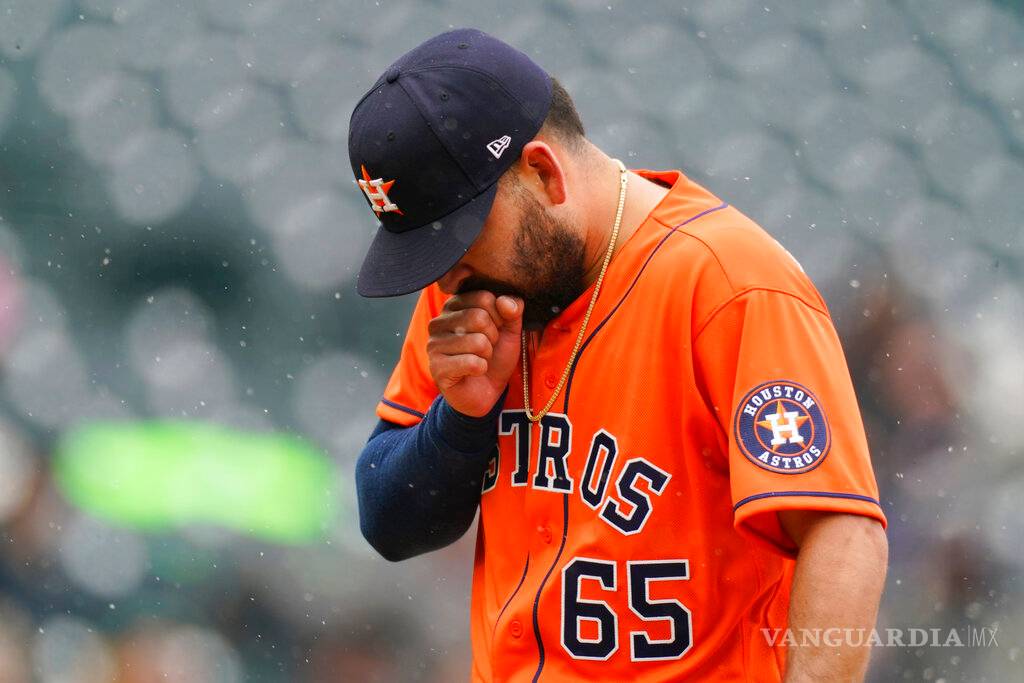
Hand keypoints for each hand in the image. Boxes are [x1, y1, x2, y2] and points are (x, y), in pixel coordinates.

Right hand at [427, 290, 522, 416]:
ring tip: (479, 359)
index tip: (495, 330)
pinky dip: (481, 369)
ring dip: (487, 355)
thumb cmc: (494, 357)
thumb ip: (512, 311)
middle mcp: (439, 321)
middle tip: (487, 348)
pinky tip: (473, 372)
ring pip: (477, 341)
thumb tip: (505, 301)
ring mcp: (434, 344)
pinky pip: (471, 362)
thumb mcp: (510, 330)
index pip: (484, 298)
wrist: (486, 392)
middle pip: (479, 318)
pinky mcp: (436, 367)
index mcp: (454, 306)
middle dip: (493, 337)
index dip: (499, 317)